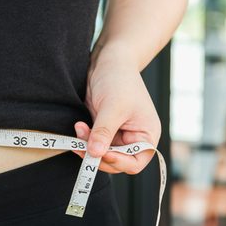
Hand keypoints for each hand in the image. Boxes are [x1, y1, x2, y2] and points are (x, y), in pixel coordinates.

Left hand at [72, 54, 161, 174]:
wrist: (109, 62)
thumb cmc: (120, 80)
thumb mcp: (113, 108)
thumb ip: (104, 132)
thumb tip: (95, 154)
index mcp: (146, 135)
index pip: (135, 162)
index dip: (118, 162)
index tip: (100, 154)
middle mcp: (133, 139)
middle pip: (115, 162)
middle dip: (97, 154)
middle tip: (81, 145)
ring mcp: (117, 135)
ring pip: (100, 154)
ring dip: (87, 146)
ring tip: (79, 129)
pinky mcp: (103, 130)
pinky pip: (92, 143)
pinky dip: (83, 139)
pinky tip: (79, 126)